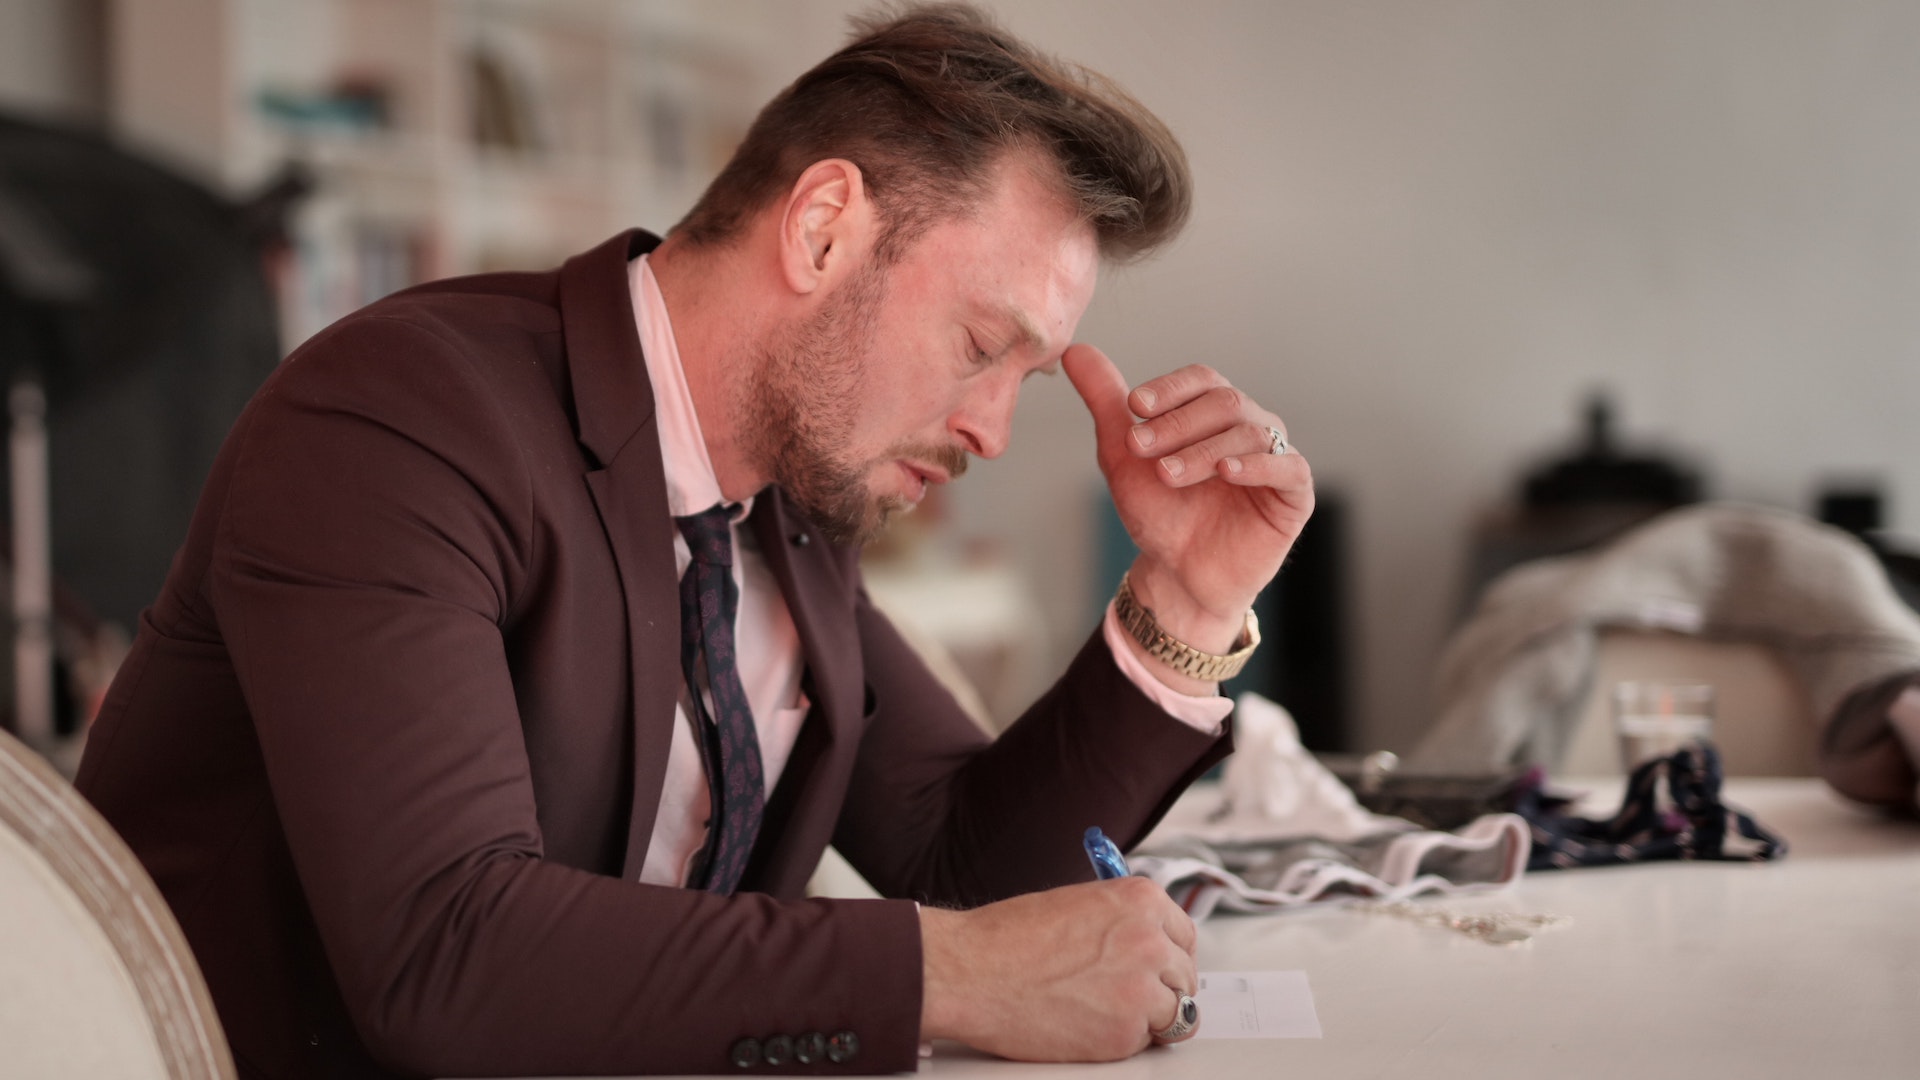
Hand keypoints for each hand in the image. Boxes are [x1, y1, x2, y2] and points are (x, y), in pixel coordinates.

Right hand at [919, 877, 1201, 1060]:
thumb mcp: (1076, 904)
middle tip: (1126, 996)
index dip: (1170, 956)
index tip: (1161, 968)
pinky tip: (1087, 1024)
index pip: (1185, 934)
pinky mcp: (1126, 1030)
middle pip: (1185, 974)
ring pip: (1176, 1011)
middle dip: (1162, 988)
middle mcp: (1150, 938)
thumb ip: (1119, 922)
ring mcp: (1142, 987)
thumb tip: (1144, 942)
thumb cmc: (1005, 939)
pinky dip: (1123, 1039)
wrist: (970, 971)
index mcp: (1140, 899)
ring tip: (1103, 1010)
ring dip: (1148, 1016)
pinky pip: (1146, 1041)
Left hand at [1064, 345, 1312, 665]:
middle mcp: (1251, 426)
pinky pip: (1289, 467)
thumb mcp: (1124, 455)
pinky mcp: (1294, 495)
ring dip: (1202, 450)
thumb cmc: (1160, 512)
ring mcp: (1276, 457)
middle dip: (1178, 423)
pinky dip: (1258, 466)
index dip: (1170, 389)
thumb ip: (1106, 402)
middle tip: (1140, 446)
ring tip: (1166, 473)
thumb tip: (1074, 351)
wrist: (1179, 574)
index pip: (1202, 379)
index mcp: (1215, 411)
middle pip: (1225, 403)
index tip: (1134, 405)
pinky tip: (1226, 473)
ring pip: (1249, 433)